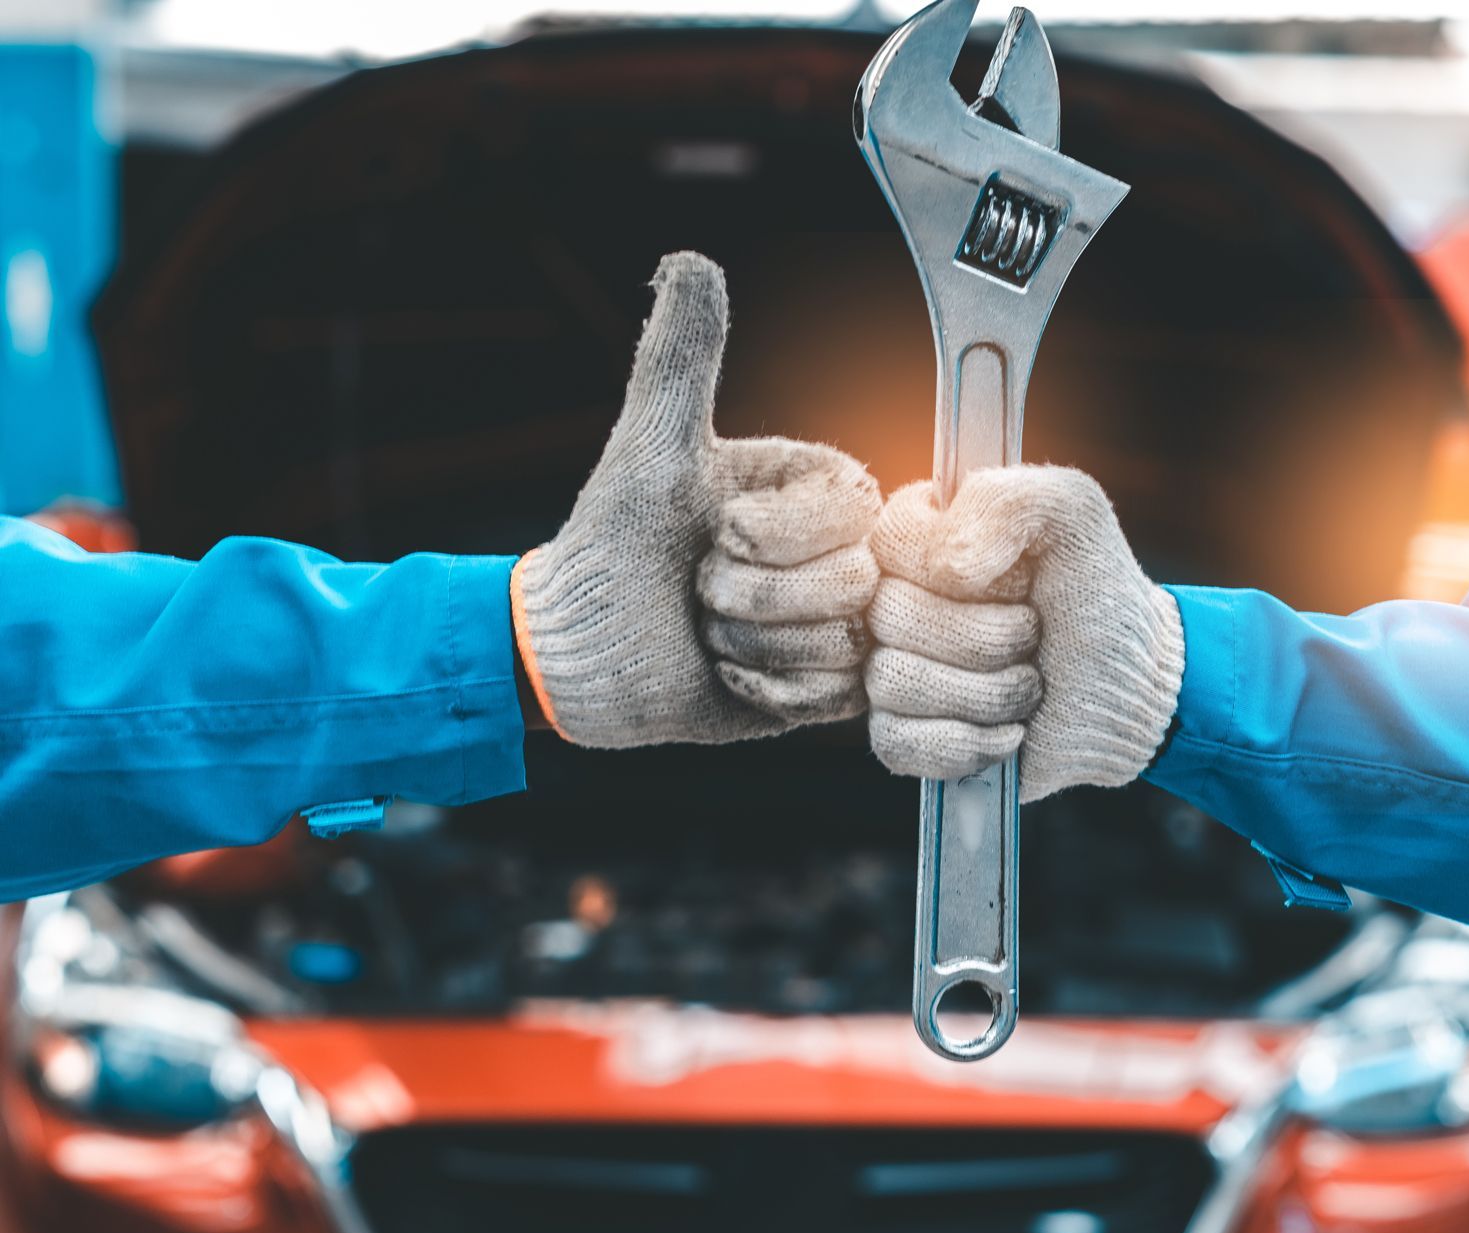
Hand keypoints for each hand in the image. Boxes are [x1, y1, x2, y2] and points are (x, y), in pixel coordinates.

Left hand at [513, 252, 878, 746]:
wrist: (576, 650)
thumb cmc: (610, 546)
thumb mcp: (650, 447)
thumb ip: (680, 358)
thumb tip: (691, 261)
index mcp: (816, 494)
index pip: (854, 510)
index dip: (780, 531)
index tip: (719, 530)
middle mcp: (841, 558)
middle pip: (852, 583)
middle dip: (752, 594)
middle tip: (702, 588)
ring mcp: (839, 628)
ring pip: (840, 644)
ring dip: (751, 641)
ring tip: (710, 628)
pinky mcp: (825, 693)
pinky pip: (828, 697)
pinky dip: (761, 687)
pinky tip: (725, 670)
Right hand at [865, 466, 1184, 799]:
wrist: (1130, 691)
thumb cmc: (1099, 599)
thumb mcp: (1075, 517)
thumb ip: (1011, 500)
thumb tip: (948, 565)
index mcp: (926, 540)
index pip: (891, 539)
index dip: (955, 566)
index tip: (1019, 577)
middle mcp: (898, 602)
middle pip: (891, 616)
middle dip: (987, 636)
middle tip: (1033, 637)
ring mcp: (895, 672)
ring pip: (893, 681)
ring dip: (987, 691)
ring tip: (1030, 685)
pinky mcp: (905, 738)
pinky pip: (897, 743)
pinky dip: (970, 742)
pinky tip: (1012, 730)